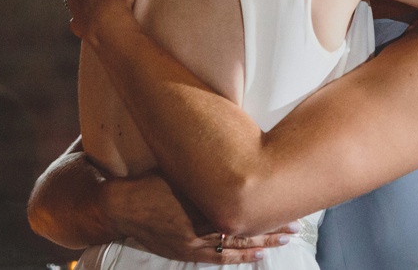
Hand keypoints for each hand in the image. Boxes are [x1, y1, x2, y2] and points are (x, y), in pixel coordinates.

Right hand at [101, 172, 295, 262]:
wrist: (121, 206)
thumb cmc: (153, 181)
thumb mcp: (184, 169)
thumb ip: (209, 170)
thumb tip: (238, 158)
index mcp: (202, 201)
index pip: (243, 207)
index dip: (267, 208)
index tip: (289, 203)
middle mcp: (200, 226)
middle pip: (245, 230)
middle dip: (272, 229)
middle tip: (296, 227)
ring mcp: (193, 243)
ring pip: (236, 247)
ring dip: (262, 244)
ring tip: (284, 241)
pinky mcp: (186, 252)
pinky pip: (218, 258)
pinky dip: (240, 258)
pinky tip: (257, 256)